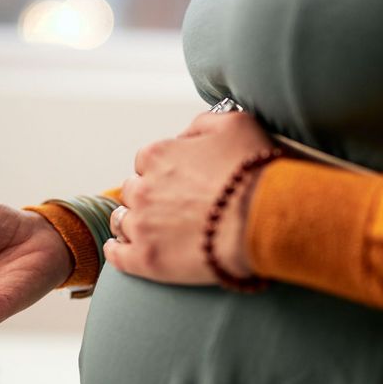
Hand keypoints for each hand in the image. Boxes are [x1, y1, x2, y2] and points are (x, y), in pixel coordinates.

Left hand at [104, 111, 273, 284]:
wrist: (265, 220)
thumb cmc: (255, 171)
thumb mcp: (234, 124)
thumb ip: (202, 124)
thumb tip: (186, 134)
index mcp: (158, 155)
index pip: (146, 160)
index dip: (164, 171)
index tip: (180, 181)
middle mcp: (142, 188)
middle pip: (133, 190)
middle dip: (149, 196)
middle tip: (173, 208)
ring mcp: (141, 225)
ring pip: (122, 221)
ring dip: (133, 222)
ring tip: (153, 230)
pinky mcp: (146, 259)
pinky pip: (117, 255)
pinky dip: (117, 252)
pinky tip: (123, 250)